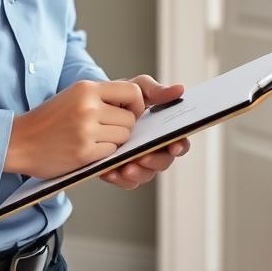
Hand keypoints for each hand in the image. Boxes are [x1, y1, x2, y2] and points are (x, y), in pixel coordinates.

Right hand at [4, 80, 144, 179]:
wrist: (18, 141)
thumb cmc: (47, 121)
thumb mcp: (73, 96)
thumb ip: (101, 96)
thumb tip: (136, 103)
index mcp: (86, 88)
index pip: (132, 92)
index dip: (136, 105)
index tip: (130, 113)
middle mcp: (88, 106)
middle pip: (130, 119)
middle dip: (123, 128)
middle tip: (105, 131)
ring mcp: (86, 129)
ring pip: (123, 137)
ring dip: (114, 142)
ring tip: (92, 140)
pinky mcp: (84, 151)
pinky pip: (111, 152)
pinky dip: (103, 154)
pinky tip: (86, 150)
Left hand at [101, 74, 190, 189]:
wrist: (91, 109)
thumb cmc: (122, 98)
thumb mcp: (137, 89)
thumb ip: (156, 90)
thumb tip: (179, 89)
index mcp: (163, 131)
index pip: (179, 142)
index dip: (180, 145)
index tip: (174, 145)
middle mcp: (155, 150)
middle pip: (164, 162)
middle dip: (155, 161)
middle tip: (143, 156)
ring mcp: (139, 162)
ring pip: (146, 174)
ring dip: (137, 172)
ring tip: (125, 167)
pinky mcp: (122, 171)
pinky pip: (125, 181)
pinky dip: (118, 178)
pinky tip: (109, 171)